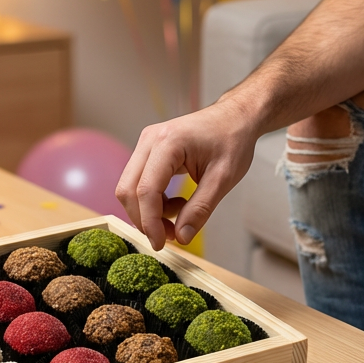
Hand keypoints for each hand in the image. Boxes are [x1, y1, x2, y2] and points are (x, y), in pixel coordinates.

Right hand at [116, 98, 258, 249]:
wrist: (235, 118)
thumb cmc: (232, 141)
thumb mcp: (223, 179)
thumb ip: (201, 209)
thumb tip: (182, 237)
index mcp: (168, 142)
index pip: (146, 190)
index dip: (150, 222)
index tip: (162, 244)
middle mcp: (150, 140)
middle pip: (128, 190)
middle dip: (144, 219)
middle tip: (170, 236)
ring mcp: (146, 144)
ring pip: (129, 188)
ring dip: (149, 212)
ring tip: (180, 214)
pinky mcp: (148, 152)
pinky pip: (138, 184)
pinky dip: (153, 202)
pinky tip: (176, 203)